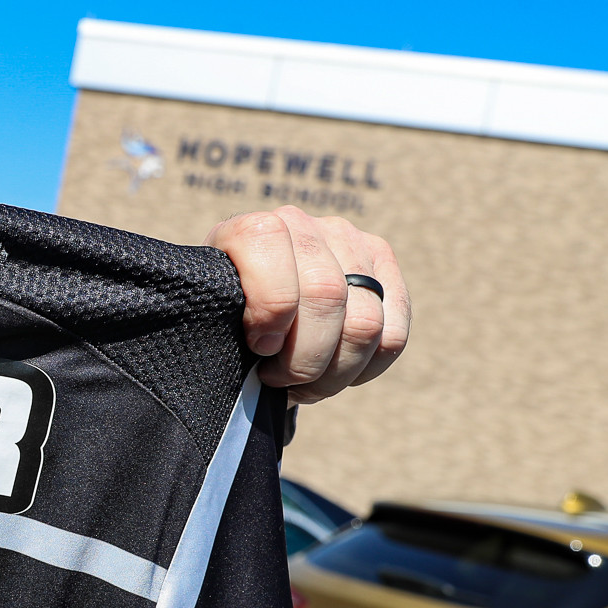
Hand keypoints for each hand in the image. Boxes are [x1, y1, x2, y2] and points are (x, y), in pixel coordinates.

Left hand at [206, 206, 408, 404]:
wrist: (254, 311)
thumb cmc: (228, 323)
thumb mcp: (214, 320)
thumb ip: (223, 322)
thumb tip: (265, 347)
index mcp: (250, 230)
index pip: (268, 246)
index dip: (269, 309)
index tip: (259, 345)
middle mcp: (302, 225)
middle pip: (326, 295)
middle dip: (304, 359)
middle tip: (282, 380)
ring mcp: (348, 240)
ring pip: (365, 322)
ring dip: (336, 372)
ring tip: (308, 383)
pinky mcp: (382, 264)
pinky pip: (393, 334)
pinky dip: (366, 366)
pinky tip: (337, 370)